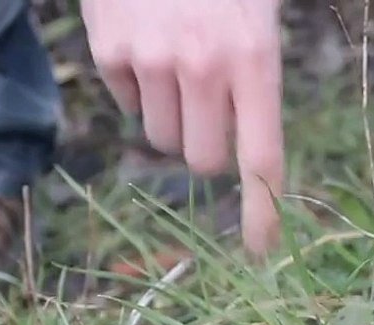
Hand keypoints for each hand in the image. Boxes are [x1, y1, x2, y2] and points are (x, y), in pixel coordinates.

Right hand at [81, 0, 284, 253]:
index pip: (262, 157)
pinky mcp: (109, 50)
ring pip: (162, 138)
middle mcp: (204, 66)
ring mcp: (152, 59)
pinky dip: (136, 86)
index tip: (263, 252)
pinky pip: (126, 104)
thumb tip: (249, 156)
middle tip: (209, 105)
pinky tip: (147, 42)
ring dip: (171, 116)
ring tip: (178, 61)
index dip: (263, 212)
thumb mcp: (259, 17)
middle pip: (203, 160)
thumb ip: (256, 83)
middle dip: (207, 146)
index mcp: (256, 58)